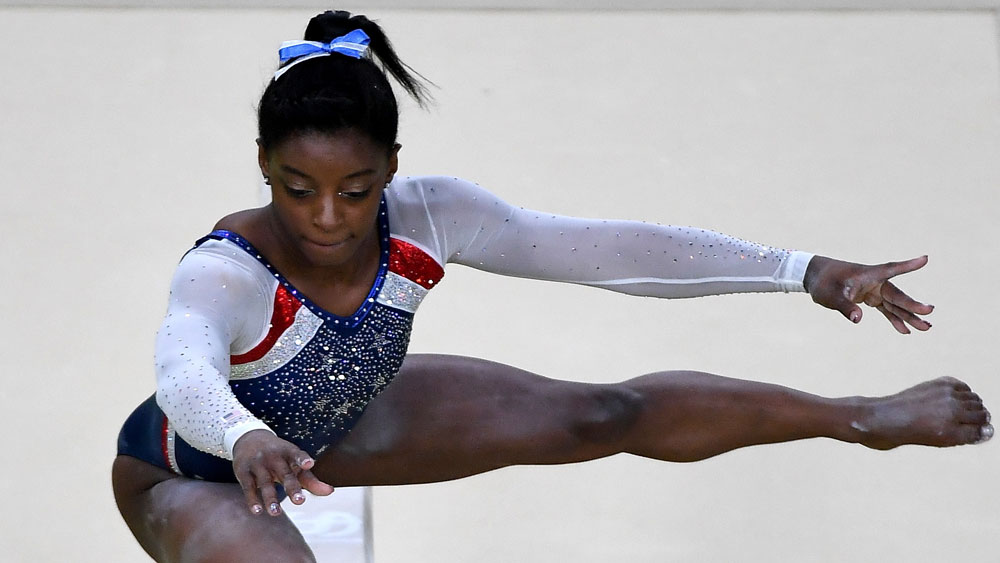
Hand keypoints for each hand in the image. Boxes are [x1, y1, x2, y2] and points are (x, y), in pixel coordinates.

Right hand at [232, 429, 334, 515]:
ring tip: (276, 513)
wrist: (249, 439)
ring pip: (265, 482)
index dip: (303, 460)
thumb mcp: (294, 464)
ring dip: (270, 498)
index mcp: (289, 452)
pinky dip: (252, 499)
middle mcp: (274, 457)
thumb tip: (330, 492)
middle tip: (300, 501)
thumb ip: (311, 480)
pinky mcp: (244, 472)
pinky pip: (248, 487)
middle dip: (292, 487)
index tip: (310, 464)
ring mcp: (258, 464)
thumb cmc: (279, 456)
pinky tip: (257, 511)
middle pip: (284, 473)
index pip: (298, 455)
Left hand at [803, 255, 933, 333]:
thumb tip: (858, 319)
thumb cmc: (823, 282)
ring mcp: (874, 290)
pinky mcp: (870, 298)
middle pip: (897, 295)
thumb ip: (845, 306)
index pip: (891, 269)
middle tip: (929, 312)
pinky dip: (895, 319)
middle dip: (913, 305)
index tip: (925, 259)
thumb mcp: (830, 295)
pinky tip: (906, 331)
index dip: (907, 266)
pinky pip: (886, 310)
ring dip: (909, 316)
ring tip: (926, 327)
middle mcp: (875, 281)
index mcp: (868, 274)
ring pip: (895, 304)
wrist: (814, 277)